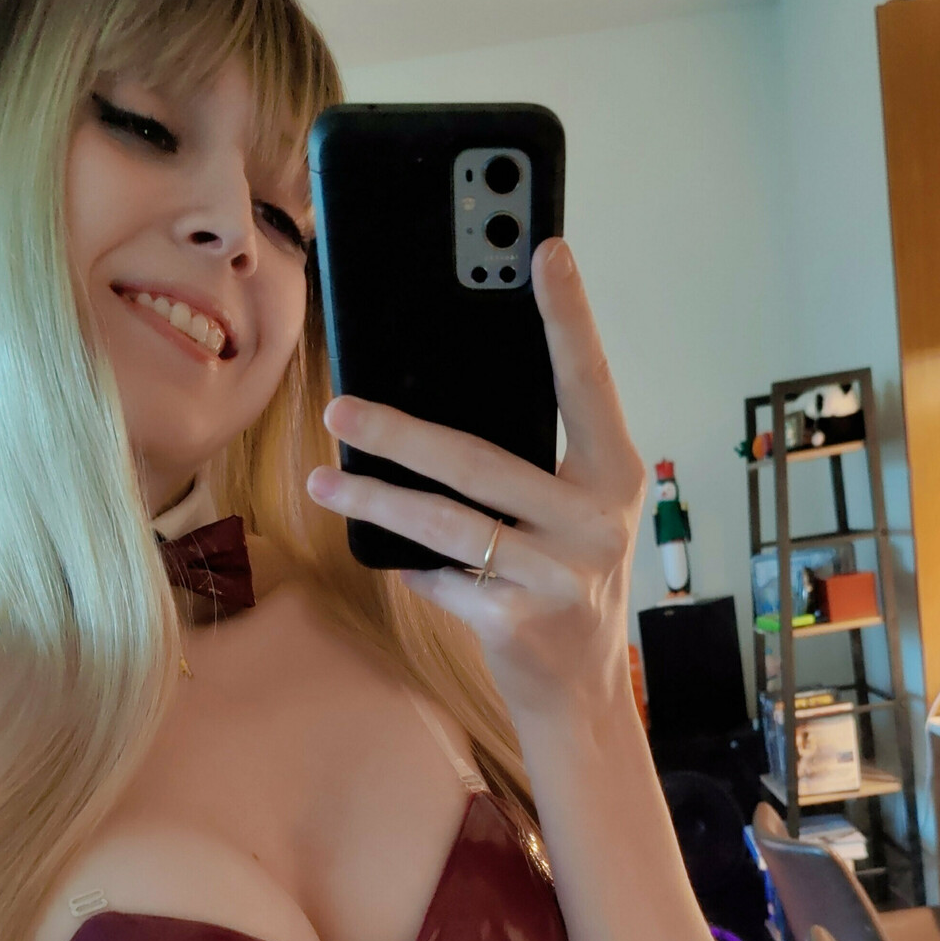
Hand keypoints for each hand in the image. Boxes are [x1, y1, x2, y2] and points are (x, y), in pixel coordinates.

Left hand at [306, 239, 646, 722]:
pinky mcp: (517, 623)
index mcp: (615, 476)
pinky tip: (383, 553)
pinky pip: (439, 578)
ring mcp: (559, 576)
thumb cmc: (565, 581)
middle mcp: (596, 523)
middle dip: (400, 432)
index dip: (569, 316)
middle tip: (339, 405)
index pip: (588, 383)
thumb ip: (531, 462)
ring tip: (324, 479)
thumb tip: (430, 401)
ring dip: (374, 498)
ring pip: (445, 522)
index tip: (544, 248)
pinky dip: (407, 566)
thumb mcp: (571, 514)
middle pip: (480, 461)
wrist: (580, 691)